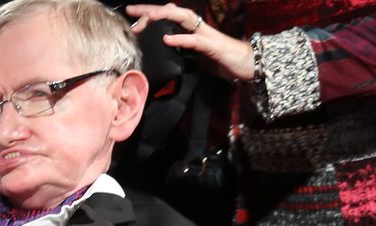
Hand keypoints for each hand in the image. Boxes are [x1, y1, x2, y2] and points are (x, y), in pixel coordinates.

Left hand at [126, 4, 254, 81]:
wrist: (244, 64)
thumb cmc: (221, 60)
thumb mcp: (195, 56)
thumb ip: (181, 51)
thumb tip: (166, 51)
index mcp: (190, 29)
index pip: (167, 17)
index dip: (149, 16)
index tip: (132, 18)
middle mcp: (196, 27)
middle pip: (170, 12)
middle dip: (150, 10)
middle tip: (131, 11)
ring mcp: (204, 34)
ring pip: (182, 18)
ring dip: (163, 16)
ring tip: (147, 18)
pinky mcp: (211, 45)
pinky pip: (194, 40)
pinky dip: (180, 39)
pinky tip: (167, 40)